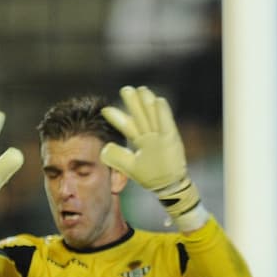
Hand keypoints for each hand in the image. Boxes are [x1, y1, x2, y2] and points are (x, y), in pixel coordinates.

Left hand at [100, 85, 200, 221]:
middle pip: (141, 116)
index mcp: (141, 140)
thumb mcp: (130, 166)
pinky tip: (159, 101)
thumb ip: (118, 157)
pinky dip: (163, 114)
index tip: (105, 110)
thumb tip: (103, 149)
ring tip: (142, 90)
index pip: (128, 126)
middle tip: (125, 89)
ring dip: (148, 104)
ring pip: (154, 117)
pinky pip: (167, 124)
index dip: (117, 118)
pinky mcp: (172, 140)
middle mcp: (151, 136)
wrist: (168, 187)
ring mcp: (161, 137)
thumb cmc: (151, 176)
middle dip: (133, 104)